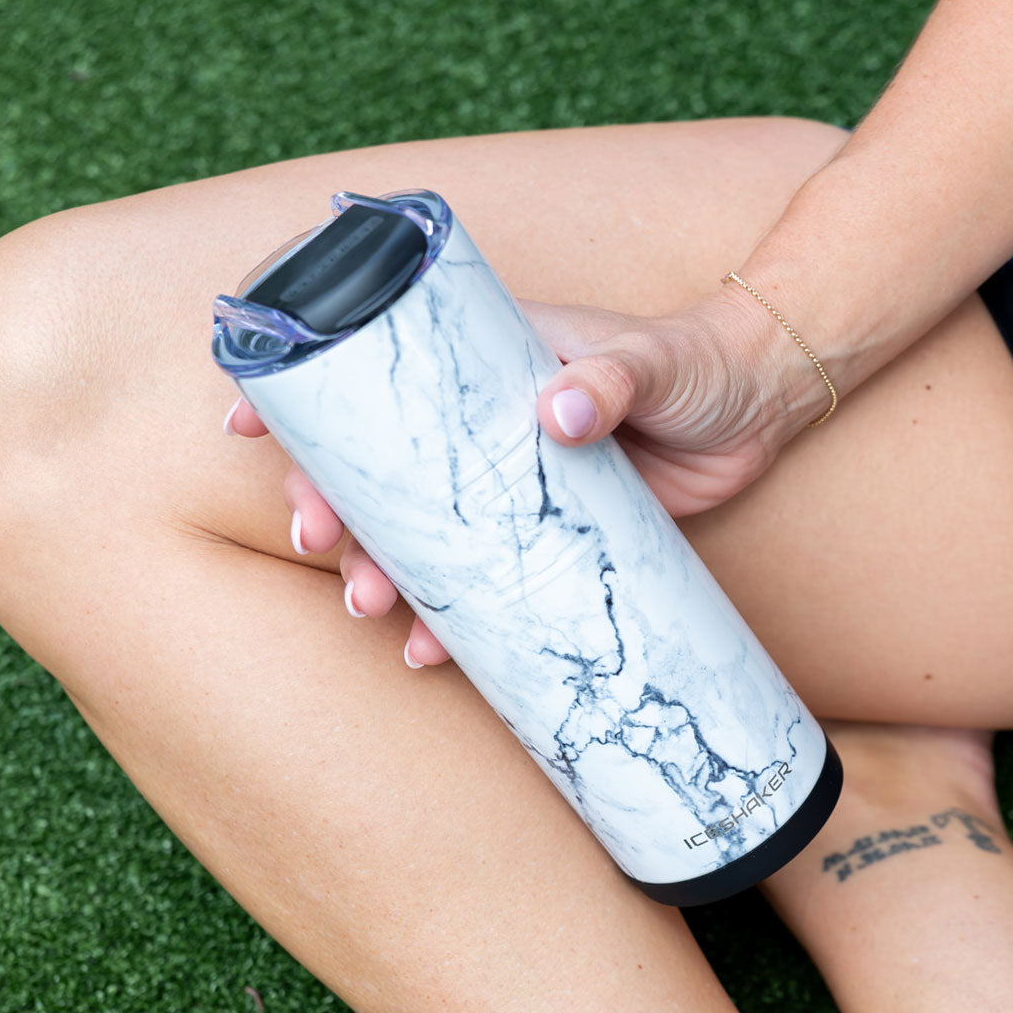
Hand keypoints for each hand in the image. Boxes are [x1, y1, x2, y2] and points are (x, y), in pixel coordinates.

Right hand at [225, 285, 812, 666]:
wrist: (763, 404)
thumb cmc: (699, 359)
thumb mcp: (653, 360)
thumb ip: (609, 378)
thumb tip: (559, 412)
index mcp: (487, 365)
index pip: (378, 372)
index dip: (307, 401)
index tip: (248, 427)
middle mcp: (484, 429)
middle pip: (384, 470)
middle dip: (336, 507)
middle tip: (318, 542)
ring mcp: (512, 489)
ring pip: (425, 536)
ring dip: (387, 573)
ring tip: (373, 609)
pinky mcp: (550, 540)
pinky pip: (486, 585)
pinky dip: (456, 621)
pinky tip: (434, 652)